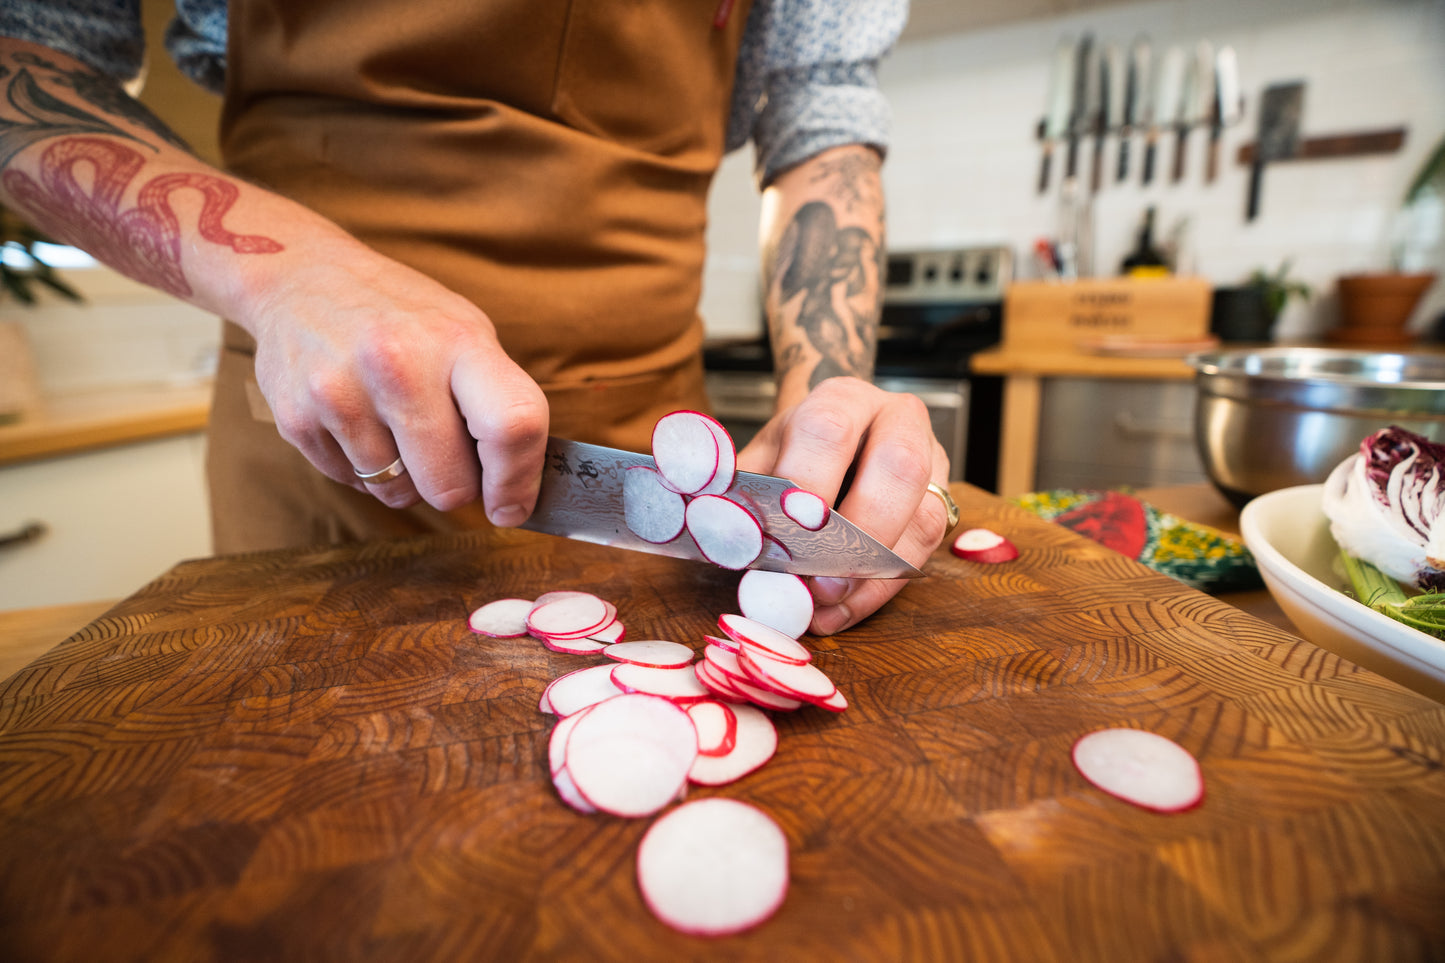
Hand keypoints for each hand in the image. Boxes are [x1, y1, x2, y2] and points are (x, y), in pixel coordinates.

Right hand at [243, 234, 548, 525]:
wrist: (301, 276)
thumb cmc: (402, 315)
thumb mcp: (465, 332)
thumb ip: (497, 401)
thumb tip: (520, 487)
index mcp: (456, 341)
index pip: (511, 426)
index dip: (518, 481)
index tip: (512, 506)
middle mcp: (398, 365)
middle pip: (450, 485)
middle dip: (456, 483)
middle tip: (445, 448)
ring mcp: (341, 393)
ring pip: (399, 493)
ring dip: (406, 476)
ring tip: (394, 422)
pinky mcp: (296, 419)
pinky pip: (353, 483)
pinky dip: (364, 468)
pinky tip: (359, 420)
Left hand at [735, 377, 951, 633]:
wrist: (835, 438)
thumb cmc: (797, 451)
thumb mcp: (765, 456)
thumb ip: (743, 491)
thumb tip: (721, 533)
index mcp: (842, 399)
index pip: (830, 429)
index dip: (809, 481)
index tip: (785, 528)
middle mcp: (897, 422)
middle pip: (899, 467)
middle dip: (859, 531)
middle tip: (819, 579)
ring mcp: (930, 464)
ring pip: (923, 519)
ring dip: (871, 574)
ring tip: (824, 606)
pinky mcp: (939, 507)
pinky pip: (921, 555)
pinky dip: (876, 591)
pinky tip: (839, 610)